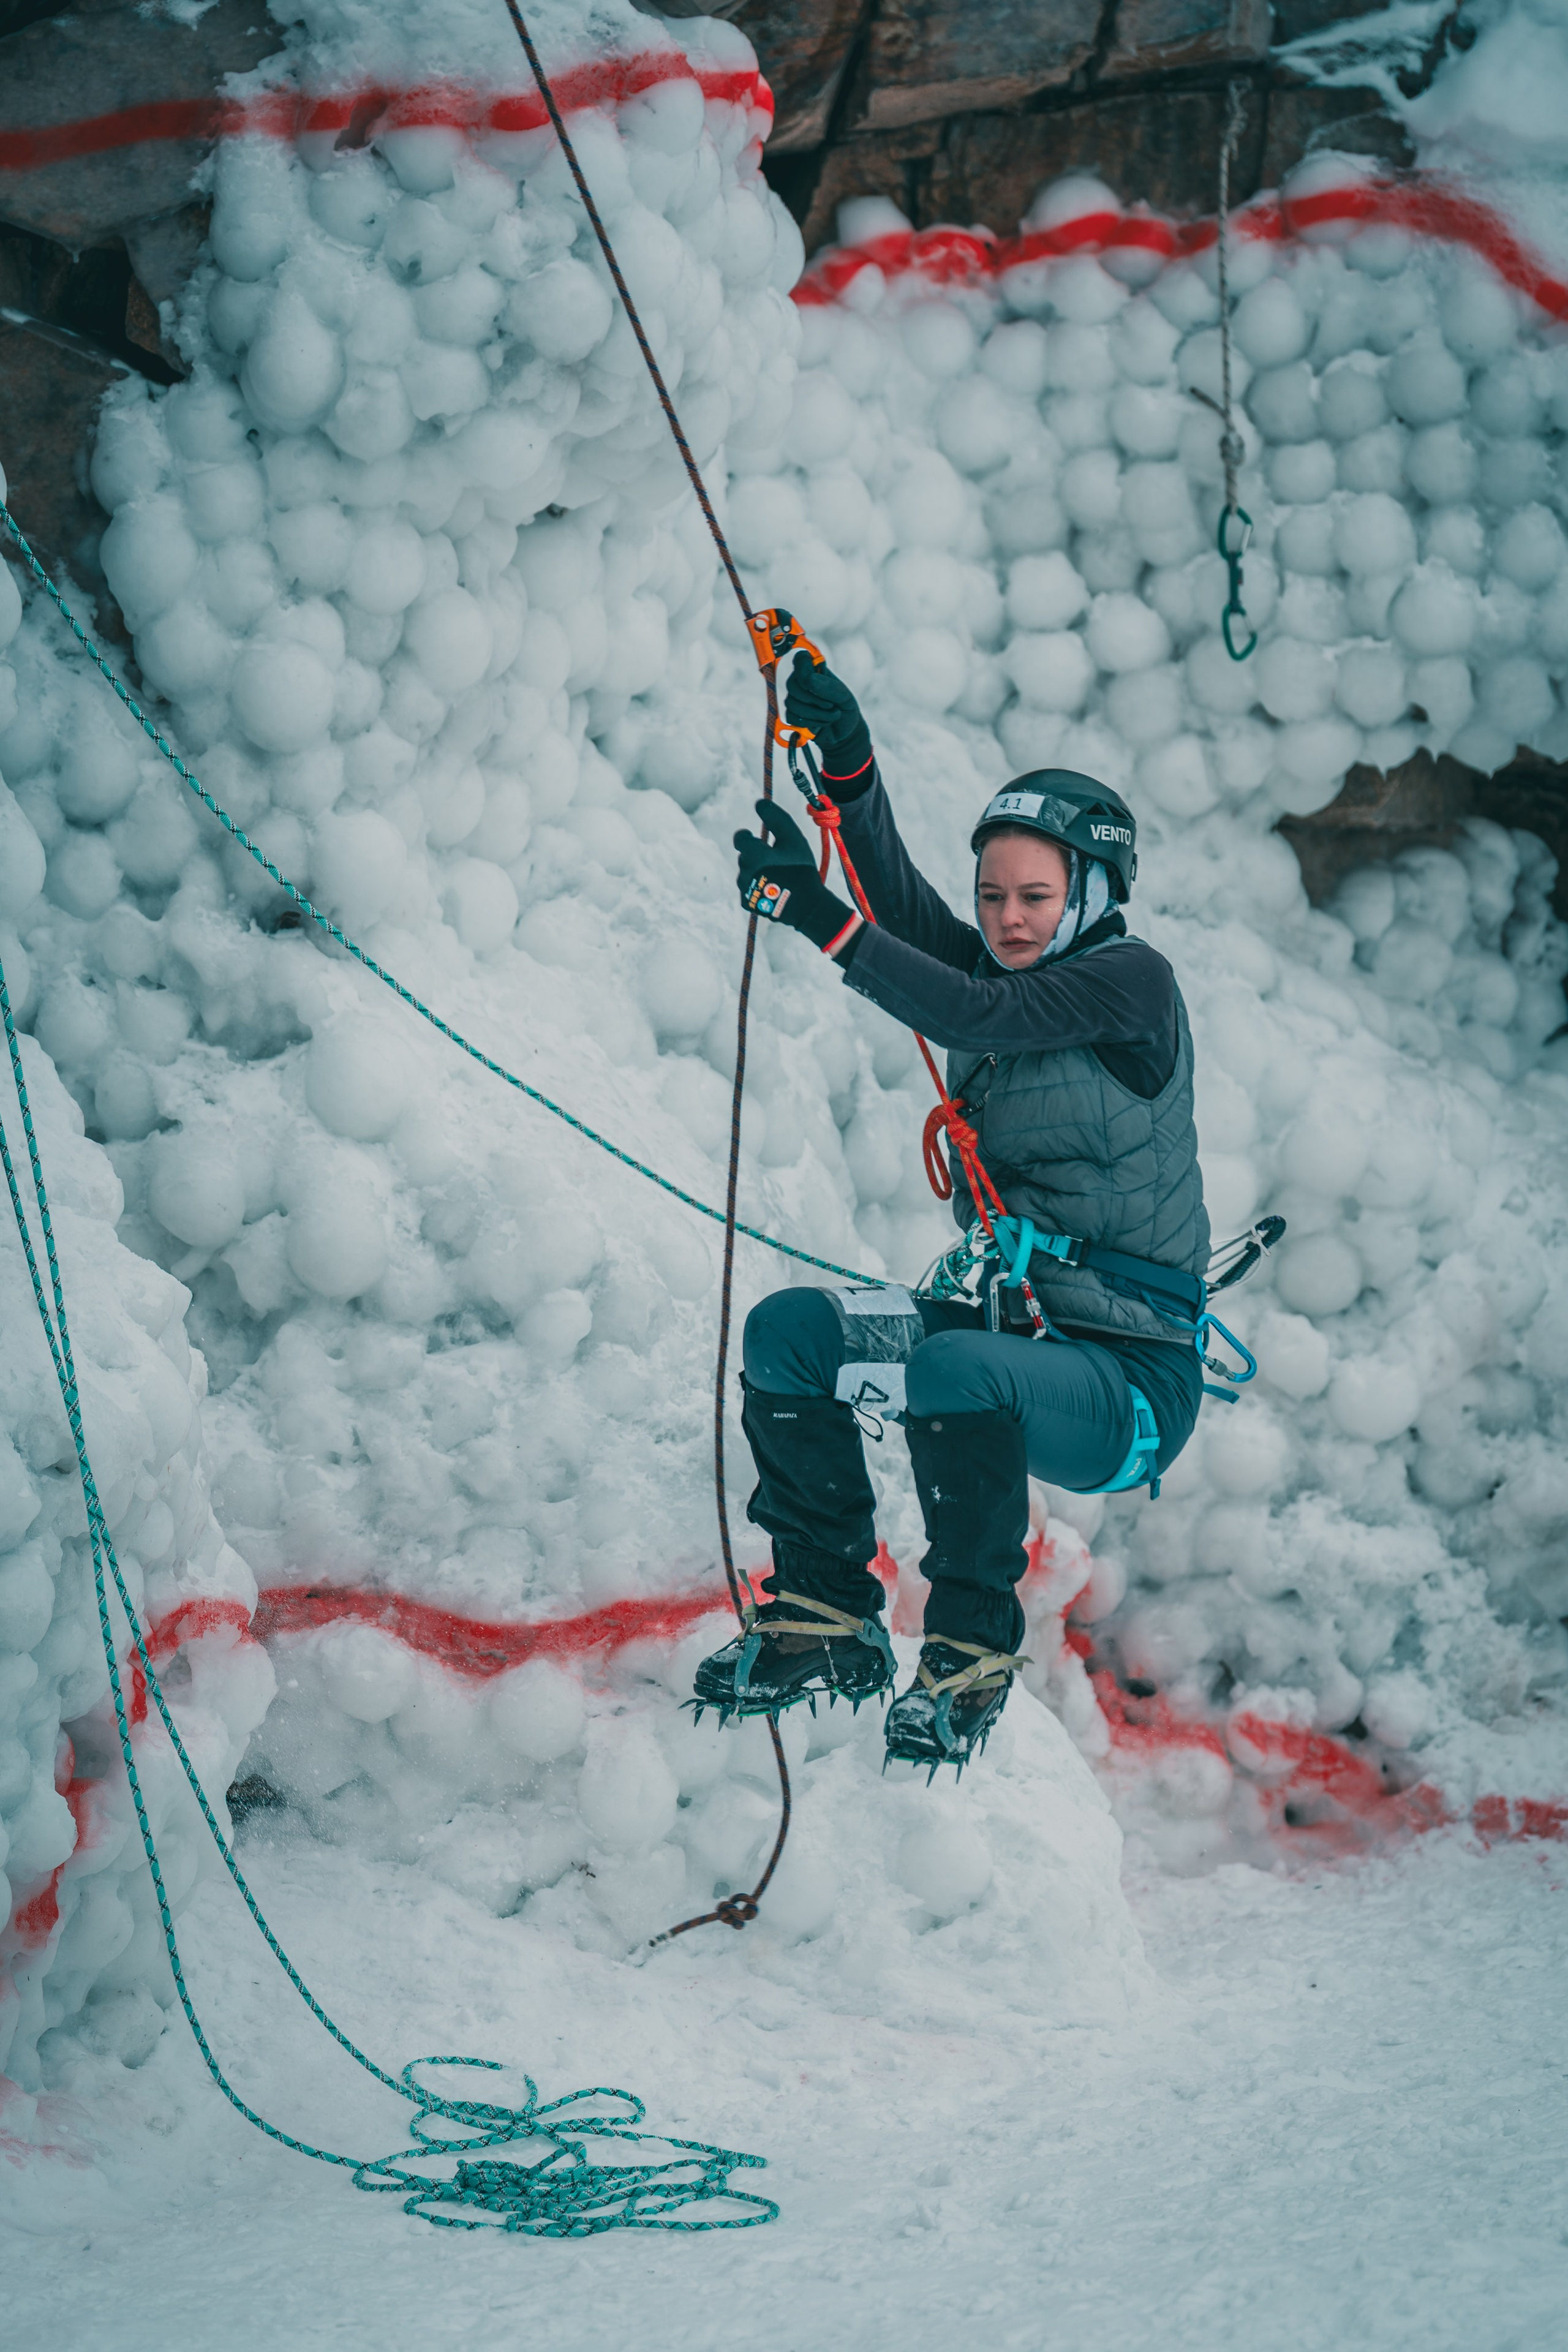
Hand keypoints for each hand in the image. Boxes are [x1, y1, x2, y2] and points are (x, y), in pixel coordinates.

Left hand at [734, 801, 861, 957]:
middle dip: (758, 855)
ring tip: (778, 877)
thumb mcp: (792, 838)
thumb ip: (775, 818)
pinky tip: (774, 889)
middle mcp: (743, 872)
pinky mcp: (747, 904)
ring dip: (758, 871)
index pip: (740, 838)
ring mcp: (744, 889)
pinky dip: (759, 887)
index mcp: (753, 854)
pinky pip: (749, 889)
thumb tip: (759, 802)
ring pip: (746, 873)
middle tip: (778, 861)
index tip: (762, 840)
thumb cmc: (800, 868)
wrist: (806, 906)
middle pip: (745, 856)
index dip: (750, 837)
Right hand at [782, 648, 873, 793]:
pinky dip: (808, 725)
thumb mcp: (844, 697)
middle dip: (816, 699)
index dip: (803, 667)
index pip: (799, 660)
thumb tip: (810, 677)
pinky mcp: (793, 718)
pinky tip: (819, 727)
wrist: (845, 738)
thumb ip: (828, 686)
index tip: (810, 673)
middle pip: (794, 684)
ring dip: (815, 714)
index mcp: (815, 671)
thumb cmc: (848, 712)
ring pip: (793, 704)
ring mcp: (795, 700)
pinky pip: (792, 719)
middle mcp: (802, 683)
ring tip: (829, 717)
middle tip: (831, 705)